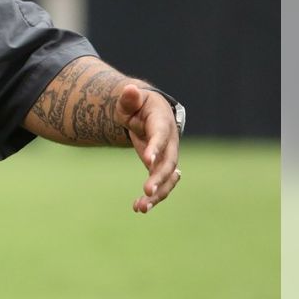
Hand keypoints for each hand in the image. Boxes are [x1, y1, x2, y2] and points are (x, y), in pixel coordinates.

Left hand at [116, 84, 181, 212]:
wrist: (147, 112)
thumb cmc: (136, 104)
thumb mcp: (130, 100)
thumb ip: (129, 98)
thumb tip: (129, 90)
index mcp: (162, 122)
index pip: (160, 136)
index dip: (155, 148)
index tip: (147, 161)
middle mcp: (169, 141)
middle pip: (168, 162)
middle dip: (159, 178)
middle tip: (147, 191)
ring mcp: (167, 156)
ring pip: (167, 178)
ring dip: (157, 194)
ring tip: (140, 208)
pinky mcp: (161, 167)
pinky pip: (161, 184)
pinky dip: (153, 197)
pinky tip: (139, 207)